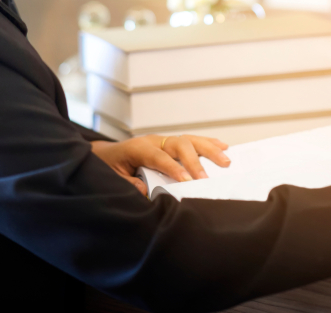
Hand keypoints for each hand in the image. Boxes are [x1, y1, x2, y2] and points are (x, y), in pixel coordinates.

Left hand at [91, 134, 230, 195]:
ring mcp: (163, 140)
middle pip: (179, 145)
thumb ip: (128, 184)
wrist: (104, 154)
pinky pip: (192, 140)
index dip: (174, 168)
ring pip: (189, 140)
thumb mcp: (112, 177)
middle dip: (195, 161)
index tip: (187, 180)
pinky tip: (223, 146)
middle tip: (207, 177)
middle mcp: (153, 140)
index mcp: (138, 148)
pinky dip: (208, 143)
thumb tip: (145, 190)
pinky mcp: (170, 143)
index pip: (159, 157)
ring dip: (209, 149)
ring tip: (226, 159)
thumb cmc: (109, 166)